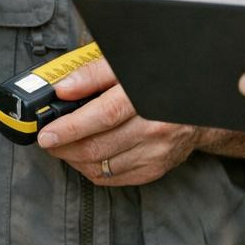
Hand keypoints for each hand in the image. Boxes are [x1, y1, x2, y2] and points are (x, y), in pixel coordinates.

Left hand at [38, 57, 199, 185]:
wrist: (196, 105)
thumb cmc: (158, 81)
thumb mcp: (127, 66)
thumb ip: (93, 74)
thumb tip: (63, 89)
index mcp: (146, 96)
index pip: (104, 115)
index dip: (71, 126)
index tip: (48, 133)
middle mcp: (155, 126)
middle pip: (98, 146)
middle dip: (65, 146)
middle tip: (49, 139)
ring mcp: (156, 152)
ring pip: (101, 166)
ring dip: (74, 159)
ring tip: (65, 146)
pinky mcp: (155, 169)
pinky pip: (112, 178)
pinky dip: (91, 169)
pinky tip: (85, 156)